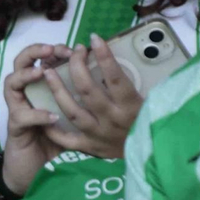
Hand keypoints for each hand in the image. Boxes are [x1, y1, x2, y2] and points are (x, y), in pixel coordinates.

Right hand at [1, 44, 68, 194]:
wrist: (28, 173)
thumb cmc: (54, 148)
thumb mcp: (72, 124)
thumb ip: (83, 107)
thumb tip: (113, 88)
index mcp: (39, 91)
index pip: (39, 60)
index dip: (51, 50)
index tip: (71, 45)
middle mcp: (24, 96)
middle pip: (19, 63)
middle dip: (35, 52)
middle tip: (54, 49)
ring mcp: (17, 110)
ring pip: (12, 84)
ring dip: (27, 75)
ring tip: (43, 72)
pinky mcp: (15, 129)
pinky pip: (22, 117)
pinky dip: (36, 115)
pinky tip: (52, 117)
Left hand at [10, 37, 145, 159]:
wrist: (157, 161)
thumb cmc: (156, 126)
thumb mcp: (156, 104)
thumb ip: (144, 84)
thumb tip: (138, 58)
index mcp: (132, 107)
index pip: (116, 77)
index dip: (104, 56)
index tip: (94, 38)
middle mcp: (113, 120)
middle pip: (88, 90)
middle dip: (76, 67)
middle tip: (73, 51)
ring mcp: (99, 135)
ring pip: (72, 111)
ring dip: (57, 90)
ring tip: (47, 72)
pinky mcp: (90, 148)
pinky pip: (67, 139)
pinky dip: (53, 128)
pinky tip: (42, 112)